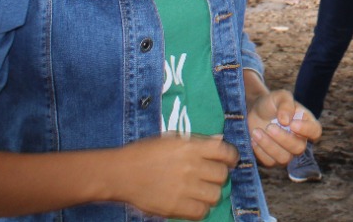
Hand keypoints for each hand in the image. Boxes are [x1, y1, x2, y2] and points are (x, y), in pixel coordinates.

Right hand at [112, 134, 235, 220]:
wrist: (121, 173)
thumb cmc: (145, 152)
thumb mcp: (172, 139)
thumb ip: (198, 141)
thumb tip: (220, 141)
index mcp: (190, 147)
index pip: (225, 151)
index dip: (231, 157)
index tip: (229, 161)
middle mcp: (190, 167)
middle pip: (222, 175)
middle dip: (219, 176)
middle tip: (210, 177)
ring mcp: (183, 188)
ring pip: (215, 195)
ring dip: (211, 194)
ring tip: (201, 191)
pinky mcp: (175, 207)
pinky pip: (201, 212)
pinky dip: (200, 209)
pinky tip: (193, 203)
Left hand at [246, 90, 321, 167]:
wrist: (254, 112)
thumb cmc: (271, 103)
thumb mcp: (279, 96)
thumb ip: (286, 104)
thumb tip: (287, 121)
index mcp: (306, 123)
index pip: (315, 131)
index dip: (307, 130)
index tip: (292, 124)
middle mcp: (299, 140)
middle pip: (299, 148)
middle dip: (283, 138)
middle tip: (269, 126)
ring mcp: (287, 152)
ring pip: (284, 158)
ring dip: (269, 145)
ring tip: (256, 131)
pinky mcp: (273, 160)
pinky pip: (270, 162)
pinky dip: (260, 151)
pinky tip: (254, 139)